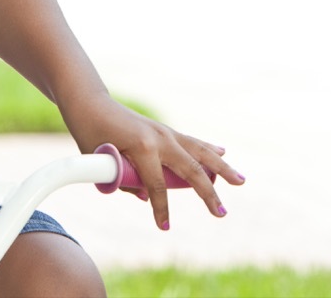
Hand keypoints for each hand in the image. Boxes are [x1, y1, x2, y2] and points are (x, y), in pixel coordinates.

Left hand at [62, 93, 244, 229]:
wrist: (89, 103)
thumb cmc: (90, 134)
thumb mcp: (104, 164)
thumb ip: (126, 183)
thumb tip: (148, 197)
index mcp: (142, 148)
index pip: (158, 186)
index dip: (161, 209)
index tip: (163, 226)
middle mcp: (159, 138)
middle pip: (191, 169)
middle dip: (208, 193)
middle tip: (222, 213)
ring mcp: (164, 131)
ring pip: (200, 151)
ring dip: (221, 167)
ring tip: (240, 180)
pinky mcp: (164, 129)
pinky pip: (191, 141)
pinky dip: (208, 147)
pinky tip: (223, 152)